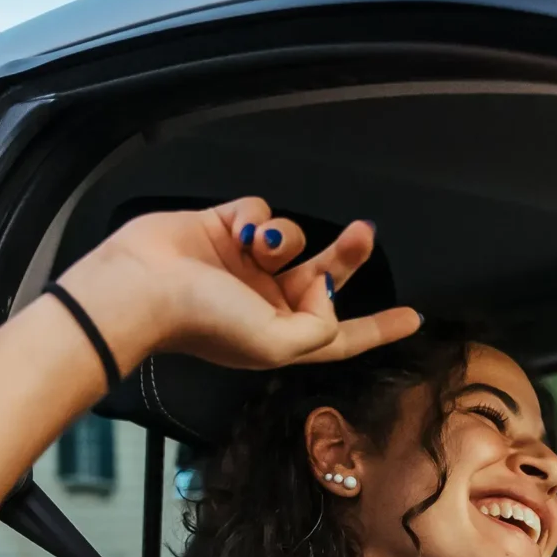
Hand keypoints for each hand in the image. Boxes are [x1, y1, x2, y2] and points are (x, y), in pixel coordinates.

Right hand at [59, 197, 422, 371]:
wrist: (143, 286)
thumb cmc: (203, 321)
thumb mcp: (276, 343)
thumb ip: (319, 329)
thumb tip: (327, 299)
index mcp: (283, 337)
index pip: (342, 335)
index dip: (379, 328)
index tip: (413, 319)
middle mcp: (267, 302)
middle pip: (325, 277)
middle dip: (346, 255)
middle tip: (365, 232)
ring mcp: (245, 266)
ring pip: (293, 239)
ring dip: (287, 239)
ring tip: (263, 247)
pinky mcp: (224, 230)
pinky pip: (260, 213)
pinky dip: (255, 219)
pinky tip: (237, 232)